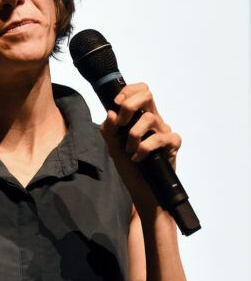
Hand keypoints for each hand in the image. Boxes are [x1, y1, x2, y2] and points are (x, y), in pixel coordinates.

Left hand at [99, 82, 181, 211]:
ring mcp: (164, 132)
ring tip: (129, 150)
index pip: (141, 91)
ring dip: (132, 135)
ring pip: (149, 118)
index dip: (129, 90)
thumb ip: (109, 130)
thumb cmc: (130, 167)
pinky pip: (160, 138)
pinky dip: (144, 148)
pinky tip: (138, 158)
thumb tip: (111, 112)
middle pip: (148, 95)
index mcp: (141, 117)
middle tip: (121, 124)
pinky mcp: (172, 146)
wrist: (142, 190)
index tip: (116, 102)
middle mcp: (154, 121)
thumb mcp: (113, 147)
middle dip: (129, 106)